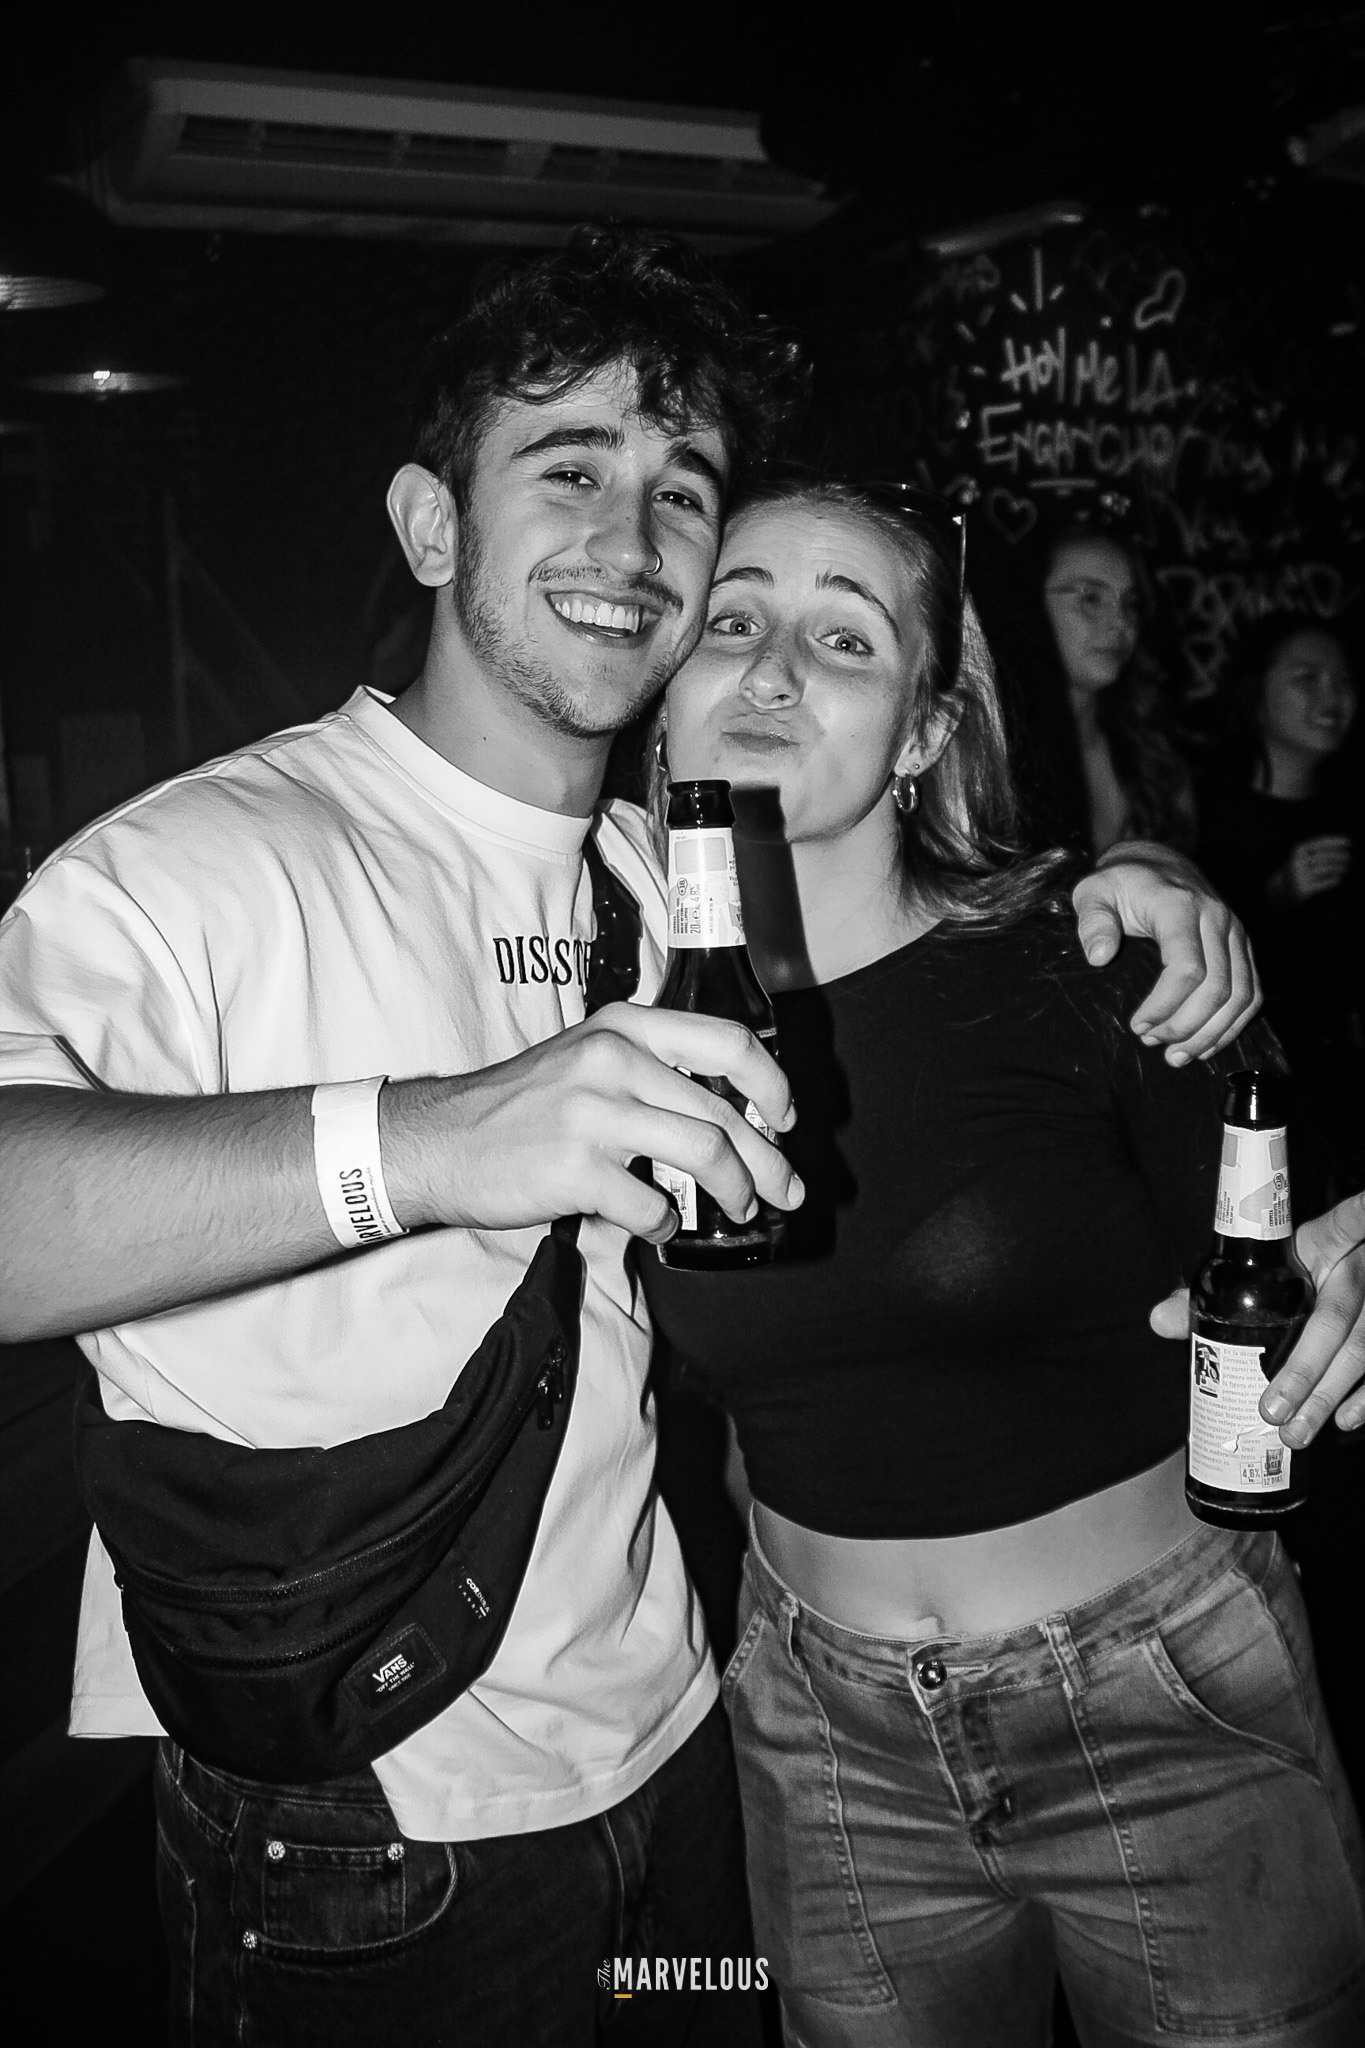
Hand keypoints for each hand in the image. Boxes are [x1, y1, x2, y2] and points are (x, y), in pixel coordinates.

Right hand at [384, 1004, 802, 1243]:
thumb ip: (649, 1073)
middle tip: (787, 1189)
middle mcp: (613, 1059)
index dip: (772, 1083)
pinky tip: (661, 1226)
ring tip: (742, 1208)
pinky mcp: (576, 1168)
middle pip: (724, 1111)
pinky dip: (668, 1223)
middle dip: (769, 1159)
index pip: (728, 1041)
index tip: (787, 1118)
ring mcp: (594, 1113)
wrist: (438, 1141)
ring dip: (737, 1189)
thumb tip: (727, 1117)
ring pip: (706, 1152)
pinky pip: (652, 1204)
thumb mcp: (585, 1060)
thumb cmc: (519, 1107)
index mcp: (624, 1027)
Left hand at [1073, 840, 1259, 1064]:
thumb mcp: (1092, 893)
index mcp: (1179, 905)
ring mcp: (1235, 932)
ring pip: (1241, 995)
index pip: (1187, 967)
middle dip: (1186, 1026)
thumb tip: (1099, 957)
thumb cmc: (1121, 883)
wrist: (1157, 863)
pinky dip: (1233, 1025)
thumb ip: (1092, 921)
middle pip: (1217, 988)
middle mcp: (1216, 917)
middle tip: (1153, 1043)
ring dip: (1211, 1033)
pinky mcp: (1243, 946)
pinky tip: (1205, 1045)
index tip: (1137, 1025)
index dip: (1165, 1005)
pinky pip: (1252, 993)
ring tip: (1177, 1055)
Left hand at [1149, 1189, 1364, 1444]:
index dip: (1358, 1214)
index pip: (1345, 1221)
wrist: (1347, 1278)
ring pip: (1363, 1347)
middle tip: (1271, 1411)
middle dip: (1305, 1368)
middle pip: (1339, 1316)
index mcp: (1331, 1243)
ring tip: (1295, 1432)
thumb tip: (1158, 1320)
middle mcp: (1363, 1269)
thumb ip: (1217, 1293)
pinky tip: (1345, 1420)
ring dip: (1329, 1394)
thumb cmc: (1302, 1278)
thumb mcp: (1270, 1272)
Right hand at [1269, 835, 1351, 905]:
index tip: (1349, 842)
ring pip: (1325, 869)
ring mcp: (1300, 876)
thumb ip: (1319, 849)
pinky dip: (1332, 881)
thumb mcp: (1303, 856)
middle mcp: (1298, 862)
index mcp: (1298, 851)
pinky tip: (1338, 880)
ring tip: (1346, 868)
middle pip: (1324, 856)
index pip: (1320, 843)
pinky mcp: (1304, 890)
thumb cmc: (1298, 870)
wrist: (1281, 890)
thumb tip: (1343, 844)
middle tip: (1349, 858)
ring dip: (1339, 868)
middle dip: (1339, 856)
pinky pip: (1323, 884)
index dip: (1336, 842)